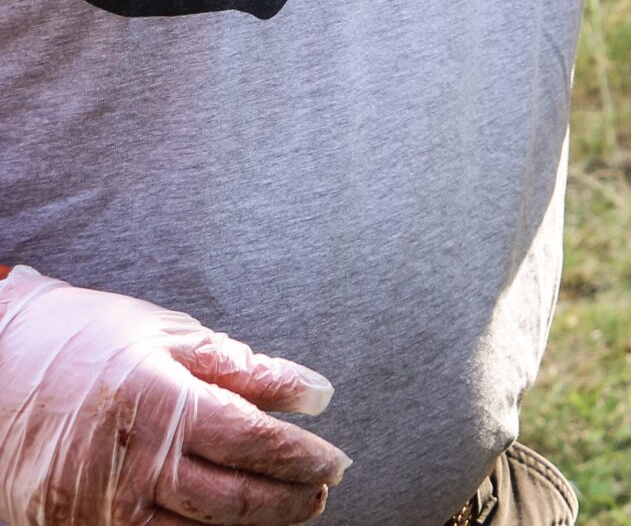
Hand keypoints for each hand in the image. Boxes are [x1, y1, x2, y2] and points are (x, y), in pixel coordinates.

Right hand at [0, 268, 347, 525]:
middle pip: (232, 499)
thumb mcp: (171, 336)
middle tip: (322, 490)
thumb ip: (248, 370)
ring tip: (287, 507)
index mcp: (158, 400)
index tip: (334, 460)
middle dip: (289, 500)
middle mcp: (128, 462)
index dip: (302, 458)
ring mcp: (95, 506)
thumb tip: (313, 395)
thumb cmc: (83, 341)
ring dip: (251, 525)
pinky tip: (224, 524)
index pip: (253, 442)